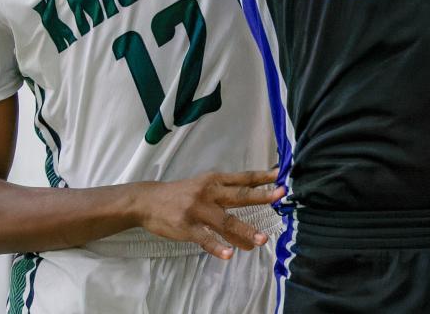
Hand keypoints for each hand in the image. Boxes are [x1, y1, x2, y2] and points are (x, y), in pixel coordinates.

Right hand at [135, 168, 282, 259]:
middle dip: (261, 196)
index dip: (261, 177)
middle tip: (280, 196)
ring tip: (261, 240)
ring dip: (245, 230)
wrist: (149, 201)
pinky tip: (228, 254)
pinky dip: (217, 247)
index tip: (279, 176)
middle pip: (239, 195)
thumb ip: (224, 198)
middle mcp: (208, 192)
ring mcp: (198, 210)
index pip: (242, 178)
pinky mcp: (187, 227)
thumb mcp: (202, 188)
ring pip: (225, 221)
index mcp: (214, 180)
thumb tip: (249, 212)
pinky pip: (205, 239)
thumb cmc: (181, 195)